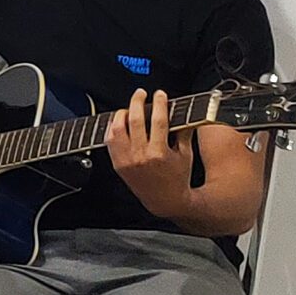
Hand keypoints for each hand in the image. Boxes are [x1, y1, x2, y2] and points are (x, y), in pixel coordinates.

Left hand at [107, 88, 192, 213]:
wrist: (165, 201)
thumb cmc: (178, 178)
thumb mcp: (186, 154)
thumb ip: (184, 132)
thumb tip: (184, 112)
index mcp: (160, 152)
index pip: (158, 121)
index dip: (159, 104)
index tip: (160, 94)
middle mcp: (141, 155)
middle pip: (135, 120)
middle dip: (137, 102)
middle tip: (140, 93)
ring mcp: (127, 160)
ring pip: (117, 129)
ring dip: (122, 114)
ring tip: (128, 108)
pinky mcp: (118, 165)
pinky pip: (109, 142)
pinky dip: (113, 129)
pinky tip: (119, 123)